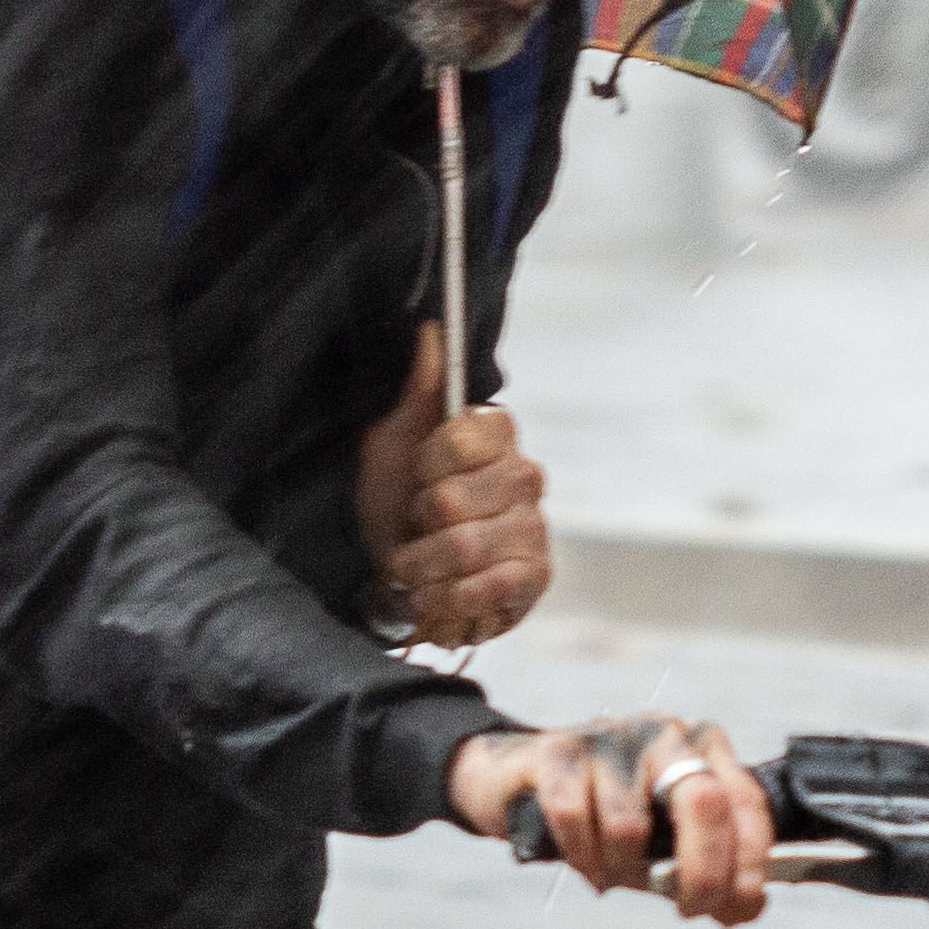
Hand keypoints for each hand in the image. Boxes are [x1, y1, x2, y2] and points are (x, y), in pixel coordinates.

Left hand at [352, 323, 548, 653]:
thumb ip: (420, 392)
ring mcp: (534, 528)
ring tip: (414, 568)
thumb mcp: (393, 442)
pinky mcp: (535, 576)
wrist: (396, 574)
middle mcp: (524, 475)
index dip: (426, 464)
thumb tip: (432, 331)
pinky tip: (436, 594)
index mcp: (495, 435)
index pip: (462, 437)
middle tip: (412, 527)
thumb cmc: (394, 501)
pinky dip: (448, 597)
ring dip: (422, 566)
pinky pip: (489, 587)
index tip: (416, 475)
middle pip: (453, 501)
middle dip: (416, 523)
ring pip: (465, 548)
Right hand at [446, 715, 773, 925]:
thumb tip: (742, 912)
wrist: (517, 781)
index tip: (741, 909)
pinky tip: (582, 864)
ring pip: (629, 825)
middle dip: (704, 872)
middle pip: (704, 803)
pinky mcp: (559, 750)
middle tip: (689, 911)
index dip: (751, 863)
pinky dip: (580, 856)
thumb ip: (701, 870)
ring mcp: (613, 738)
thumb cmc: (603, 817)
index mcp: (705, 750)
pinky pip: (574, 817)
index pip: (745, 802)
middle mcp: (666, 735)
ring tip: (609, 874)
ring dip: (619, 869)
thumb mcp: (662, 845)